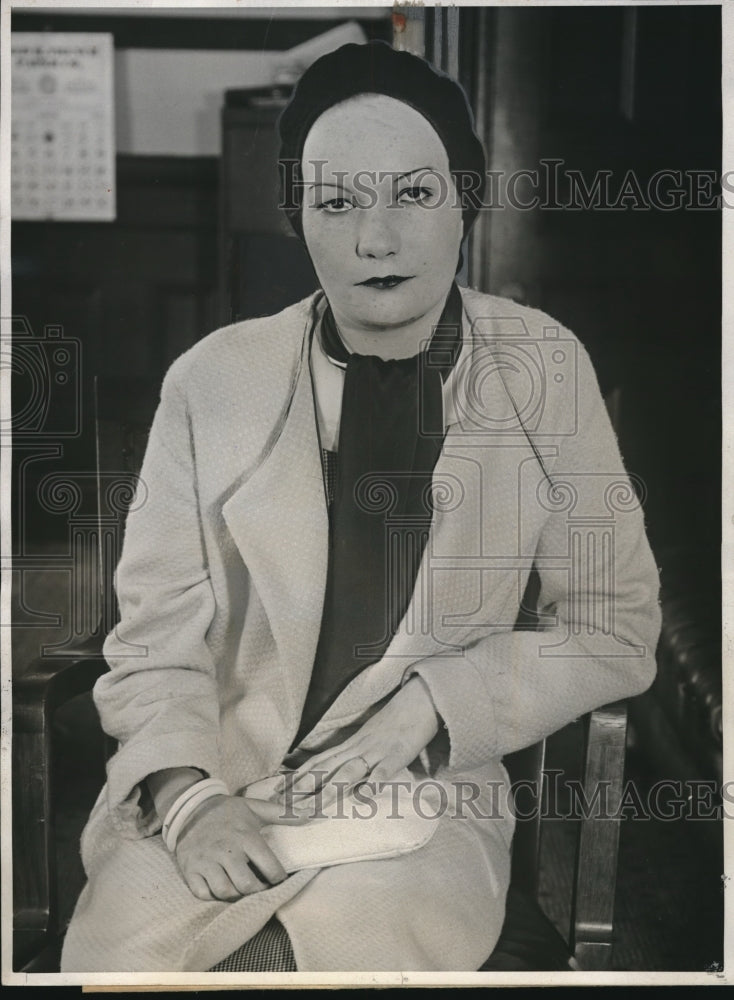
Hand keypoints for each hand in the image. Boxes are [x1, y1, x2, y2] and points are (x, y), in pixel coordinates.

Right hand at [174, 794, 303, 901]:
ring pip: (224, 891)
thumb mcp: (254, 808)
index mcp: (245, 836)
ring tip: (243, 889)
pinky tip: (221, 889)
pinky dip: (213, 896)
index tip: (279, 880)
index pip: (269, 866)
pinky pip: (202, 893)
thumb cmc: (227, 811)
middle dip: (258, 891)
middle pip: (246, 884)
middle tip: (262, 889)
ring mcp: (205, 861)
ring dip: (237, 896)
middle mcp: (225, 850)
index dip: (278, 878)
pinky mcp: (190, 869)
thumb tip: (310, 816)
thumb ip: (282, 814)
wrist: (190, 808)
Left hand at [284, 677, 440, 812]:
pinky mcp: (398, 755)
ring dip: (330, 790)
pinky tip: (363, 797)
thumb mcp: (368, 738)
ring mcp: (377, 752)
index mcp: (350, 745)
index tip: (276, 792)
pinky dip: (373, 783)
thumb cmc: (394, 723)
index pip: (317, 762)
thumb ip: (352, 754)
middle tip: (283, 805)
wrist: (419, 701)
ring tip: (313, 808)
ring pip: (349, 771)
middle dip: (303, 788)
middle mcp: (358, 748)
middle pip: (326, 769)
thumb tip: (335, 772)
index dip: (296, 777)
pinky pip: (384, 771)